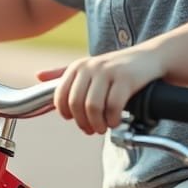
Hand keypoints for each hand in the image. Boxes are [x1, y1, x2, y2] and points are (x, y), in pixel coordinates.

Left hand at [44, 47, 165, 134]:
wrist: (150, 58)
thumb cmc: (117, 68)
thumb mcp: (88, 68)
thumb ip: (63, 73)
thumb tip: (38, 76)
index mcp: (77, 67)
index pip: (61, 97)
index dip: (67, 114)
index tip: (77, 121)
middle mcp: (90, 67)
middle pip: (76, 104)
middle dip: (83, 122)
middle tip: (92, 129)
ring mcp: (108, 71)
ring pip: (93, 107)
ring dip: (98, 124)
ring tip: (104, 127)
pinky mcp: (126, 78)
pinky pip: (113, 106)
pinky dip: (114, 119)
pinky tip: (116, 121)